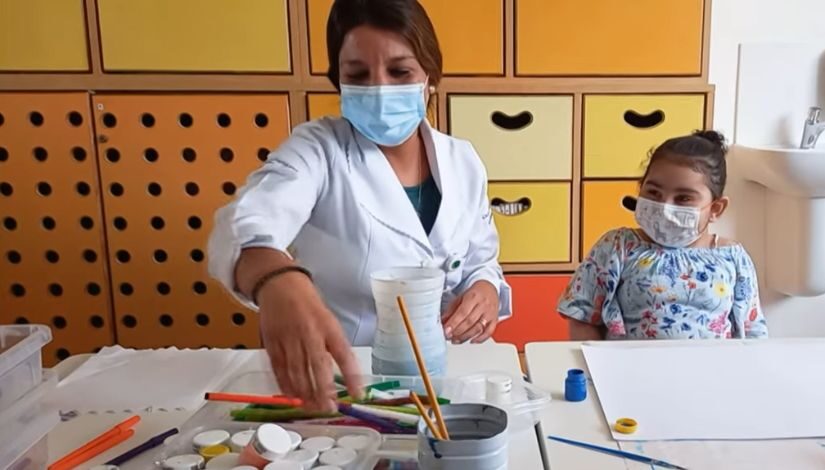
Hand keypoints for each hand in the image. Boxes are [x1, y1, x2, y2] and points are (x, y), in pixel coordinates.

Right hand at [258, 273, 362, 410]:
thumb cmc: (309, 305)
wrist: (280, 286)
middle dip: (324, 392)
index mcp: (328, 326)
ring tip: (313, 408)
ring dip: (306, 394)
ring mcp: (289, 339)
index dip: (352, 376)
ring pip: (297, 372)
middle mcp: (309, 333)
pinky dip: (286, 386)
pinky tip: (293, 397)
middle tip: (329, 409)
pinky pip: (279, 370)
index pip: (344, 354)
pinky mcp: (273, 344)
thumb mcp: (329, 321)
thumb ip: (335, 346)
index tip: (358, 394)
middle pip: (317, 367)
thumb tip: (347, 376)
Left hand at [442, 281, 498, 343]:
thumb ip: (452, 309)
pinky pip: (489, 332)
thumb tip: (443, 321)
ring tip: (455, 340)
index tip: (446, 330)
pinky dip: (480, 339)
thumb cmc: (474, 293)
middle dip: (458, 331)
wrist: (489, 288)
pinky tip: (471, 341)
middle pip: (470, 322)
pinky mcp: (495, 320)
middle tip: (448, 336)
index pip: (463, 312)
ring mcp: (490, 313)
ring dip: (465, 337)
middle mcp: (483, 305)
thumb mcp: (461, 297)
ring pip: (478, 328)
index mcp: (473, 297)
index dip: (454, 323)